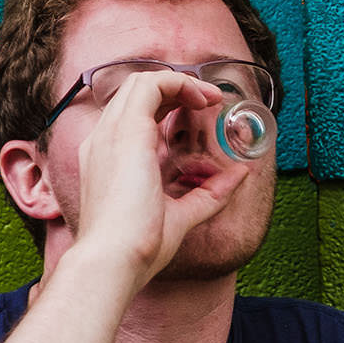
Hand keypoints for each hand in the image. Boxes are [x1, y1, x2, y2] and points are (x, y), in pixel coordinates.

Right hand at [70, 69, 250, 286]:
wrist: (114, 260)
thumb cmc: (138, 247)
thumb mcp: (182, 214)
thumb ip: (209, 193)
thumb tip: (239, 176)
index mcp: (108, 159)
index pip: (132, 114)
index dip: (166, 105)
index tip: (198, 113)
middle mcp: (104, 140)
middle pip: (135, 91)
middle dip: (174, 88)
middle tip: (208, 102)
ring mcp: (111, 134)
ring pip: (141, 82)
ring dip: (178, 82)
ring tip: (208, 98)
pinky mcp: (126, 132)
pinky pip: (151, 85)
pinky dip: (179, 83)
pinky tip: (201, 99)